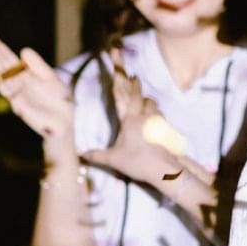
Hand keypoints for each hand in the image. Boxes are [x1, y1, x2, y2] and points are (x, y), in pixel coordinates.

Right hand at [0, 32, 74, 140]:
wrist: (66, 121)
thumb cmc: (58, 100)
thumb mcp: (49, 77)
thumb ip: (37, 65)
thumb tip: (22, 50)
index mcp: (24, 76)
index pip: (8, 60)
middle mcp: (17, 85)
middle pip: (2, 66)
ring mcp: (18, 96)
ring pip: (3, 78)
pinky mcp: (22, 109)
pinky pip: (12, 95)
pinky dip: (5, 84)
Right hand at [80, 53, 196, 190]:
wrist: (162, 169)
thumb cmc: (136, 162)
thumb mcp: (113, 160)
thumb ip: (96, 156)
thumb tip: (80, 155)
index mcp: (130, 120)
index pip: (131, 97)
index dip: (132, 85)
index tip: (133, 75)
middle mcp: (145, 118)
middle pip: (145, 99)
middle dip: (140, 91)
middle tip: (137, 85)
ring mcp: (158, 124)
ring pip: (155, 106)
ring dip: (150, 104)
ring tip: (145, 105)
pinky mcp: (166, 132)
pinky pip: (161, 117)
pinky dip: (157, 115)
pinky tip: (154, 122)